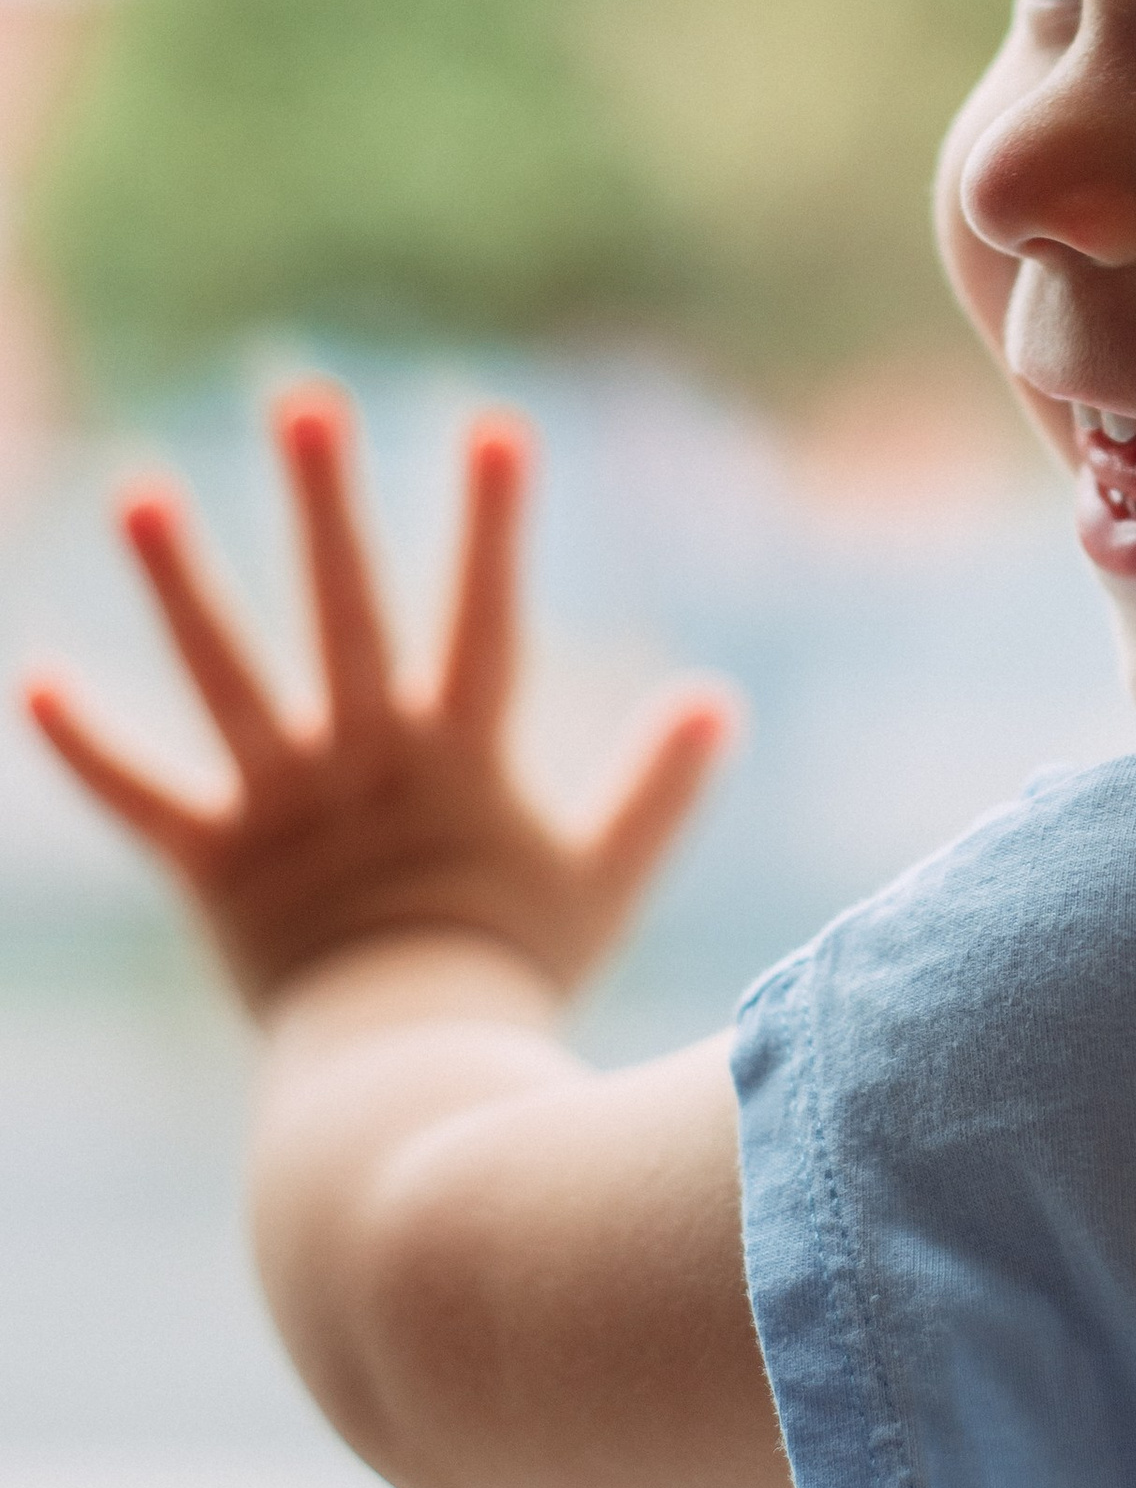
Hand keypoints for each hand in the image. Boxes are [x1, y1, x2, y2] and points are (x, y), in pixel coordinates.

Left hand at [26, 384, 729, 1015]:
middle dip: (324, 500)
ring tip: (135, 491)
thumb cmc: (519, 977)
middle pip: (341, 610)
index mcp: (458, 757)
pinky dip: (88, 751)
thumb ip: (658, 788)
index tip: (495, 425)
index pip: (481, 612)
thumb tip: (716, 700)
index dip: (492, 519)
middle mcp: (364, 763)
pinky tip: (37, 683)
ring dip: (178, 582)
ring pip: (223, 679)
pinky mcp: (213, 870)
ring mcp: (283, 813)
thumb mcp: (605, 877)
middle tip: (301, 399)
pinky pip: (141, 803)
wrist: (413, 1088)